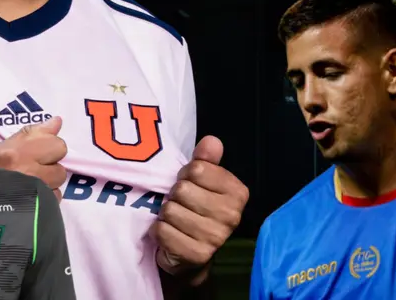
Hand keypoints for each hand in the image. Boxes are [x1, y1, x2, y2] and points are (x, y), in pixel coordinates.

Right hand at [0, 116, 67, 198]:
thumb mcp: (4, 144)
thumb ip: (33, 132)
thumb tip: (57, 121)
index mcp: (20, 152)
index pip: (58, 146)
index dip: (49, 148)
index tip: (38, 152)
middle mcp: (29, 173)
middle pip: (61, 170)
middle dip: (50, 169)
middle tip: (32, 169)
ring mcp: (34, 195)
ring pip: (57, 188)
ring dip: (48, 185)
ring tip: (29, 184)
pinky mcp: (36, 210)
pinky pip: (52, 202)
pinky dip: (45, 199)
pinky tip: (30, 197)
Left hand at [152, 136, 248, 282]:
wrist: (190, 253)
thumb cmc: (195, 209)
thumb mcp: (201, 181)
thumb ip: (205, 160)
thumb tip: (211, 141)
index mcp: (236, 193)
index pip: (197, 169)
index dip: (185, 175)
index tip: (189, 185)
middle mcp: (231, 216)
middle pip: (182, 190)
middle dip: (174, 196)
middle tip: (180, 205)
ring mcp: (215, 238)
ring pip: (170, 210)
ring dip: (165, 214)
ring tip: (174, 220)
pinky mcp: (196, 255)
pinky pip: (162, 231)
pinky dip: (159, 231)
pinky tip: (169, 234)